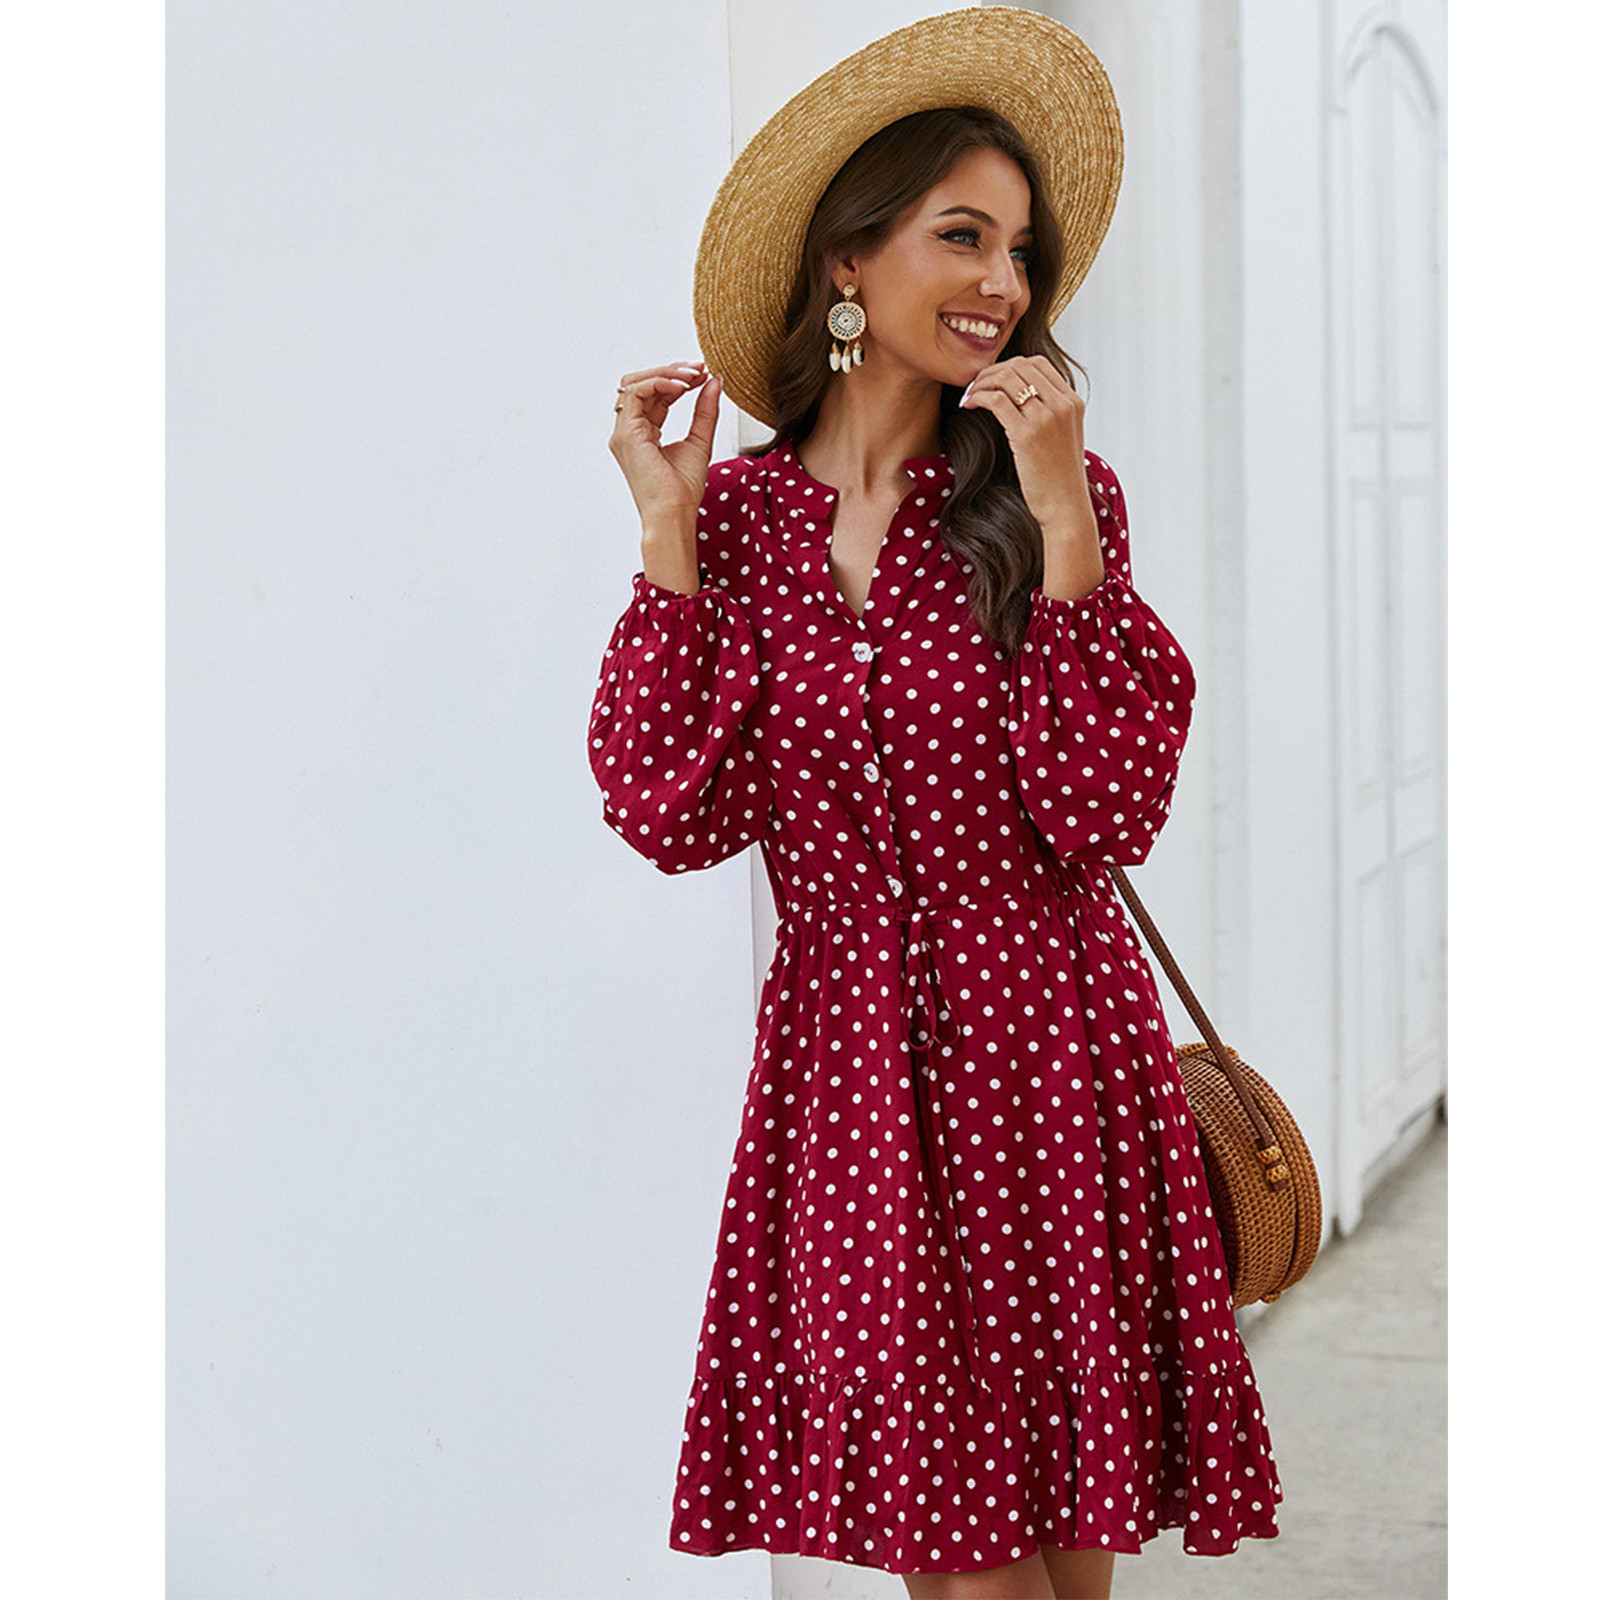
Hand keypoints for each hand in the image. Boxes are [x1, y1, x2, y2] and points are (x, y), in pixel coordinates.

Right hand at [609, 360, 721, 531]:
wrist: (674, 515)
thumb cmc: (683, 492)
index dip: (678, 379)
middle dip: (671, 371)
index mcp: (643, 433)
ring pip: (635, 383)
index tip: (703, 374)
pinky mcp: (626, 434)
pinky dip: (660, 383)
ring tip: (693, 376)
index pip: (655, 394)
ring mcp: (623, 432)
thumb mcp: (700, 441)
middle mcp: (628, 430)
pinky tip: (682, 386)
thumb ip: (705, 411)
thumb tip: (713, 382)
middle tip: (698, 369)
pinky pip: (636, 392)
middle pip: (641, 383)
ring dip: (666, 374)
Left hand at [957, 355, 1092, 530]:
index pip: (1038, 363)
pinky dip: (978, 397)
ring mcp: (1046, 418)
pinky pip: (996, 400)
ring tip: (969, 395)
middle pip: (1020, 366)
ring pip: (1006, 378)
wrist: (1066, 508)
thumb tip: (1023, 398)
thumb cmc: (1059, 479)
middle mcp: (1062, 404)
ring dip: (982, 383)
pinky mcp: (1027, 434)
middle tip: (975, 385)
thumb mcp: (1063, 437)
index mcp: (1073, 402)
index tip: (993, 380)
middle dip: (992, 371)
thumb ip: (1051, 413)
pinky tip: (969, 406)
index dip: (1010, 366)